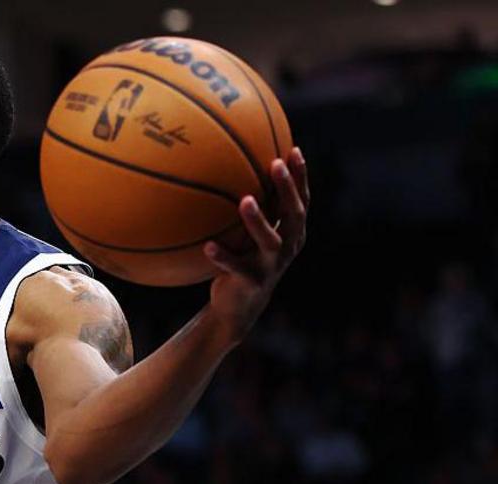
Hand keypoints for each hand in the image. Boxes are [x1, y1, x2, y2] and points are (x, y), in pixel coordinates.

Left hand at [204, 146, 309, 342]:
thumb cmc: (243, 259)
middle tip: (275, 164)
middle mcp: (288, 247)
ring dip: (259, 220)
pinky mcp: (252, 283)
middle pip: (294, 214)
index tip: (293, 150)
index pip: (302, 200)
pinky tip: (208, 246)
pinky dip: (223, 256)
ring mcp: (272, 266)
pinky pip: (237, 267)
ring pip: (270, 241)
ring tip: (245, 200)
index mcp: (291, 233)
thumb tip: (228, 169)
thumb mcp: (248, 234)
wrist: (239, 305)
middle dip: (287, 188)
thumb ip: (250, 208)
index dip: (300, 176)